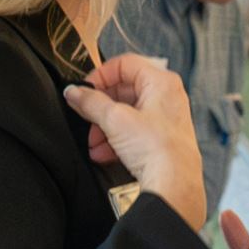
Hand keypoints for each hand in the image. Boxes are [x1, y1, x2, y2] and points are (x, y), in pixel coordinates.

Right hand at [64, 55, 204, 228]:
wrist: (174, 184)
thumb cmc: (158, 149)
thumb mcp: (115, 120)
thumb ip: (90, 102)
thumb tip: (74, 92)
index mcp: (161, 82)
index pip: (124, 64)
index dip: (100, 75)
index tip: (84, 90)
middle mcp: (166, 96)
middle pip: (122, 90)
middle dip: (100, 107)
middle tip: (85, 117)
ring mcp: (165, 117)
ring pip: (125, 113)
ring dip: (104, 127)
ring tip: (93, 142)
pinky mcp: (161, 138)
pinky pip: (133, 130)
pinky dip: (115, 139)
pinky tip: (103, 153)